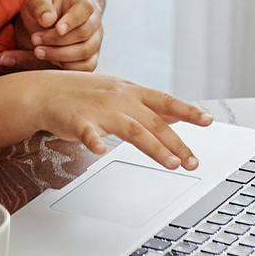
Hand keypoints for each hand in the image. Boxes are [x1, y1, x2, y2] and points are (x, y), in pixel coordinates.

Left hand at [1, 0, 102, 71]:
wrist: (45, 23)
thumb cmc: (43, 9)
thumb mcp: (36, 2)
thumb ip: (40, 7)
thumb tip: (47, 20)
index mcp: (82, 0)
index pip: (85, 9)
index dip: (72, 20)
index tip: (57, 29)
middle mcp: (94, 20)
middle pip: (84, 33)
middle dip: (57, 39)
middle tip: (35, 39)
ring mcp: (95, 40)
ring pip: (85, 51)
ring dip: (59, 54)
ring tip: (38, 51)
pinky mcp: (91, 57)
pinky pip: (86, 67)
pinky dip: (67, 66)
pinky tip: (49, 60)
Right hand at [34, 71, 213, 168]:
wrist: (46, 91)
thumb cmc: (85, 94)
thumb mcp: (121, 92)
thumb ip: (149, 106)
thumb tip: (178, 114)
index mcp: (132, 92)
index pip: (166, 101)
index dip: (188, 111)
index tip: (208, 121)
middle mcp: (120, 99)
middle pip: (154, 121)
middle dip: (176, 143)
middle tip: (193, 162)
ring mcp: (99, 109)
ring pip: (131, 129)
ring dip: (153, 147)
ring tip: (171, 164)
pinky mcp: (77, 121)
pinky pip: (86, 132)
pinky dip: (92, 141)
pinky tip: (99, 151)